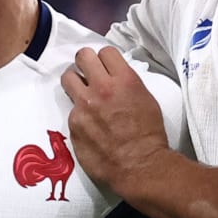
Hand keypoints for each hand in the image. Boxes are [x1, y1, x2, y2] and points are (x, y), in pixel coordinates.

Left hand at [61, 46, 170, 195]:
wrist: (140, 166)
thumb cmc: (149, 134)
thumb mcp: (146, 99)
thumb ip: (125, 83)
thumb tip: (112, 77)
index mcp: (124, 80)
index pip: (105, 51)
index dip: (105, 59)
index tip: (105, 67)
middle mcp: (101, 88)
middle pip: (82, 57)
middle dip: (85, 63)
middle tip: (88, 74)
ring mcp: (84, 106)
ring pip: (68, 78)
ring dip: (74, 83)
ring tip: (82, 94)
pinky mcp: (73, 123)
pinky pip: (71, 110)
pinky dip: (79, 114)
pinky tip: (89, 126)